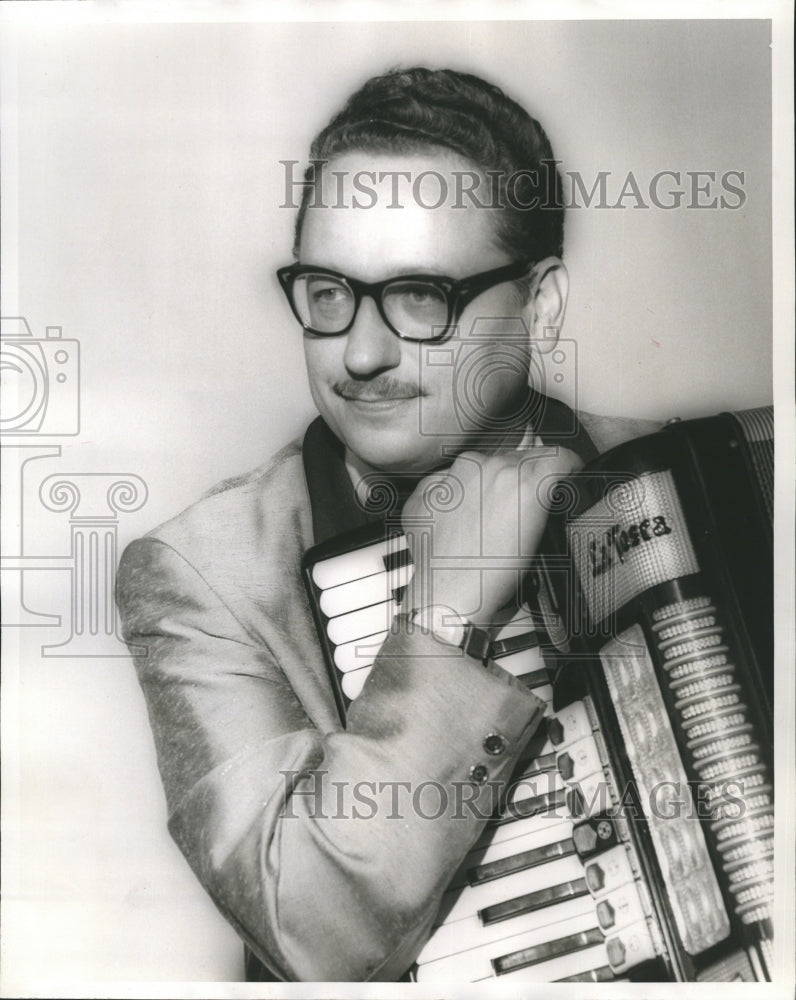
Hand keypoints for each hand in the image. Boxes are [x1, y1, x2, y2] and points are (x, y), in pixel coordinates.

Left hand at [401, 446, 582, 623]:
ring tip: (486, 520)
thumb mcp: (537, 540)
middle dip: (524, 478)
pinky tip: (460, 521)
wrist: (447, 597)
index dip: (566, 467)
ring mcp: (454, 475)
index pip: (558, 457)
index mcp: (524, 480)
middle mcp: (487, 467)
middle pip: (518, 458)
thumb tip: (545, 490)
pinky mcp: (428, 487)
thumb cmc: (490, 578)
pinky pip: (449, 480)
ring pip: (482, 466)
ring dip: (488, 484)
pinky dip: (456, 495)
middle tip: (520, 508)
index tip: (565, 472)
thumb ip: (544, 502)